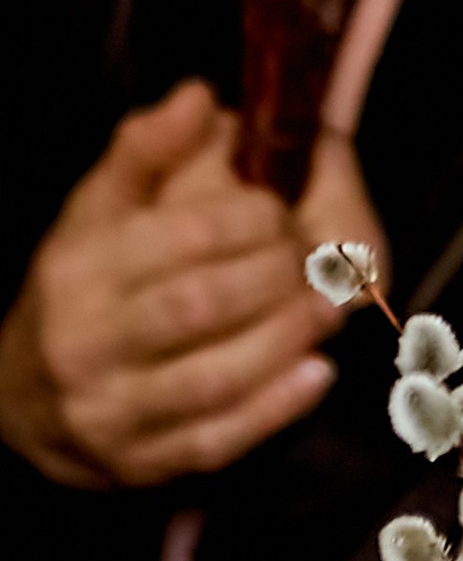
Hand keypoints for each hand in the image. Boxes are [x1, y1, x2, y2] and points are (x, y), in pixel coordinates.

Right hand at [0, 83, 343, 485]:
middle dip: (276, 278)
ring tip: (332, 308)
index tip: (283, 209)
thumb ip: (146, 149)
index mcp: (81, 269)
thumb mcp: (97, 209)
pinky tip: (317, 373)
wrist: (14, 396)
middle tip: (320, 260)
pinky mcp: (139, 464)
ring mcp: (112, 412)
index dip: (250, 219)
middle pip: (200, 307)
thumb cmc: (81, 286)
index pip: (180, 238)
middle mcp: (88, 343)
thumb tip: (199, 96)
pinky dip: (274, 410)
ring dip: (286, 341)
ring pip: (212, 380)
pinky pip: (215, 441)